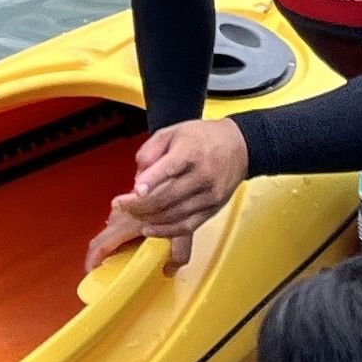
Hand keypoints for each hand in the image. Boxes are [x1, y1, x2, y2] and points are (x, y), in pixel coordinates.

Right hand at [82, 199, 189, 276]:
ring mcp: (122, 206)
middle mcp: (120, 214)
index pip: (100, 245)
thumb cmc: (174, 197)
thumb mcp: (182, 231)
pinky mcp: (127, 200)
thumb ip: (178, 254)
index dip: (92, 260)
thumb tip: (170, 270)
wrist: (172, 172)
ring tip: (122, 255)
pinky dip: (119, 233)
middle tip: (106, 270)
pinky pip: (116, 220)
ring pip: (109, 228)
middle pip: (101, 239)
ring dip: (112, 242)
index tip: (90, 272)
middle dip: (101, 255)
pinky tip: (134, 238)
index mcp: (127, 224)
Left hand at [99, 119, 247, 251]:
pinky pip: (187, 226)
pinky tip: (150, 229)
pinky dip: (165, 231)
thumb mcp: (174, 131)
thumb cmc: (203, 137)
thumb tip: (138, 175)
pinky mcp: (213, 209)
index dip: (151, 181)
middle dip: (139, 205)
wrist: (239, 146)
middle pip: (167, 197)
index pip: (169, 168)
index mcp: (192, 151)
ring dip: (149, 219)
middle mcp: (203, 175)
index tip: (134, 192)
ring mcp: (209, 195)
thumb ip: (151, 149)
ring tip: (133, 215)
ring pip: (174, 215)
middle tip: (122, 205)